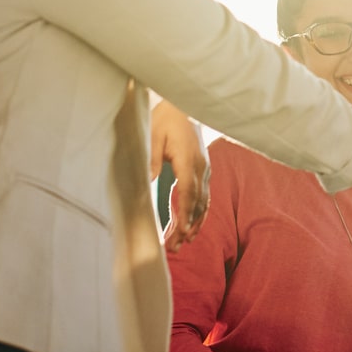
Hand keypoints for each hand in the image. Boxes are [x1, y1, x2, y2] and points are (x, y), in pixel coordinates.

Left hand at [151, 99, 209, 252]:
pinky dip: (200, 213)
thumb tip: (147, 183)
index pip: (189, 192)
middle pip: (197, 203)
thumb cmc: (164, 118)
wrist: (183, 104)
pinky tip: (193, 225)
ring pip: (204, 202)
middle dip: (187, 226)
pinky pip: (205, 196)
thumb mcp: (152, 135)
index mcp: (187, 159)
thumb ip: (150, 159)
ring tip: (184, 242)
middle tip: (176, 247)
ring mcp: (204, 169)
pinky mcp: (203, 169)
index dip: (185, 213)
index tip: (181, 232)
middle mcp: (201, 167)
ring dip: (195, 223)